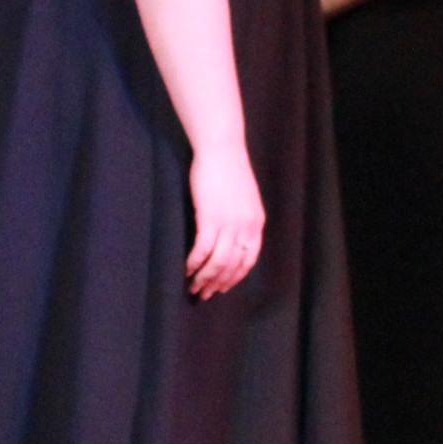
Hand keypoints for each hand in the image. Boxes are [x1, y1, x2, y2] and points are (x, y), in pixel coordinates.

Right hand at [187, 145, 264, 298]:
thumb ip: (242, 219)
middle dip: (217, 283)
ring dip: (204, 278)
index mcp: (256, 223)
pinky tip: (186, 268)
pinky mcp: (210, 218)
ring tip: (193, 286)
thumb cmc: (229, 171)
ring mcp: (229, 223)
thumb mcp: (244, 199)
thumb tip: (232, 238)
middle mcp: (246, 227)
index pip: (248, 260)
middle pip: (232, 266)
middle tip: (203, 293)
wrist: (222, 150)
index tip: (222, 287)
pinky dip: (194, 262)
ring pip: (218, 262)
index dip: (235, 277)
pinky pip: (202, 249)